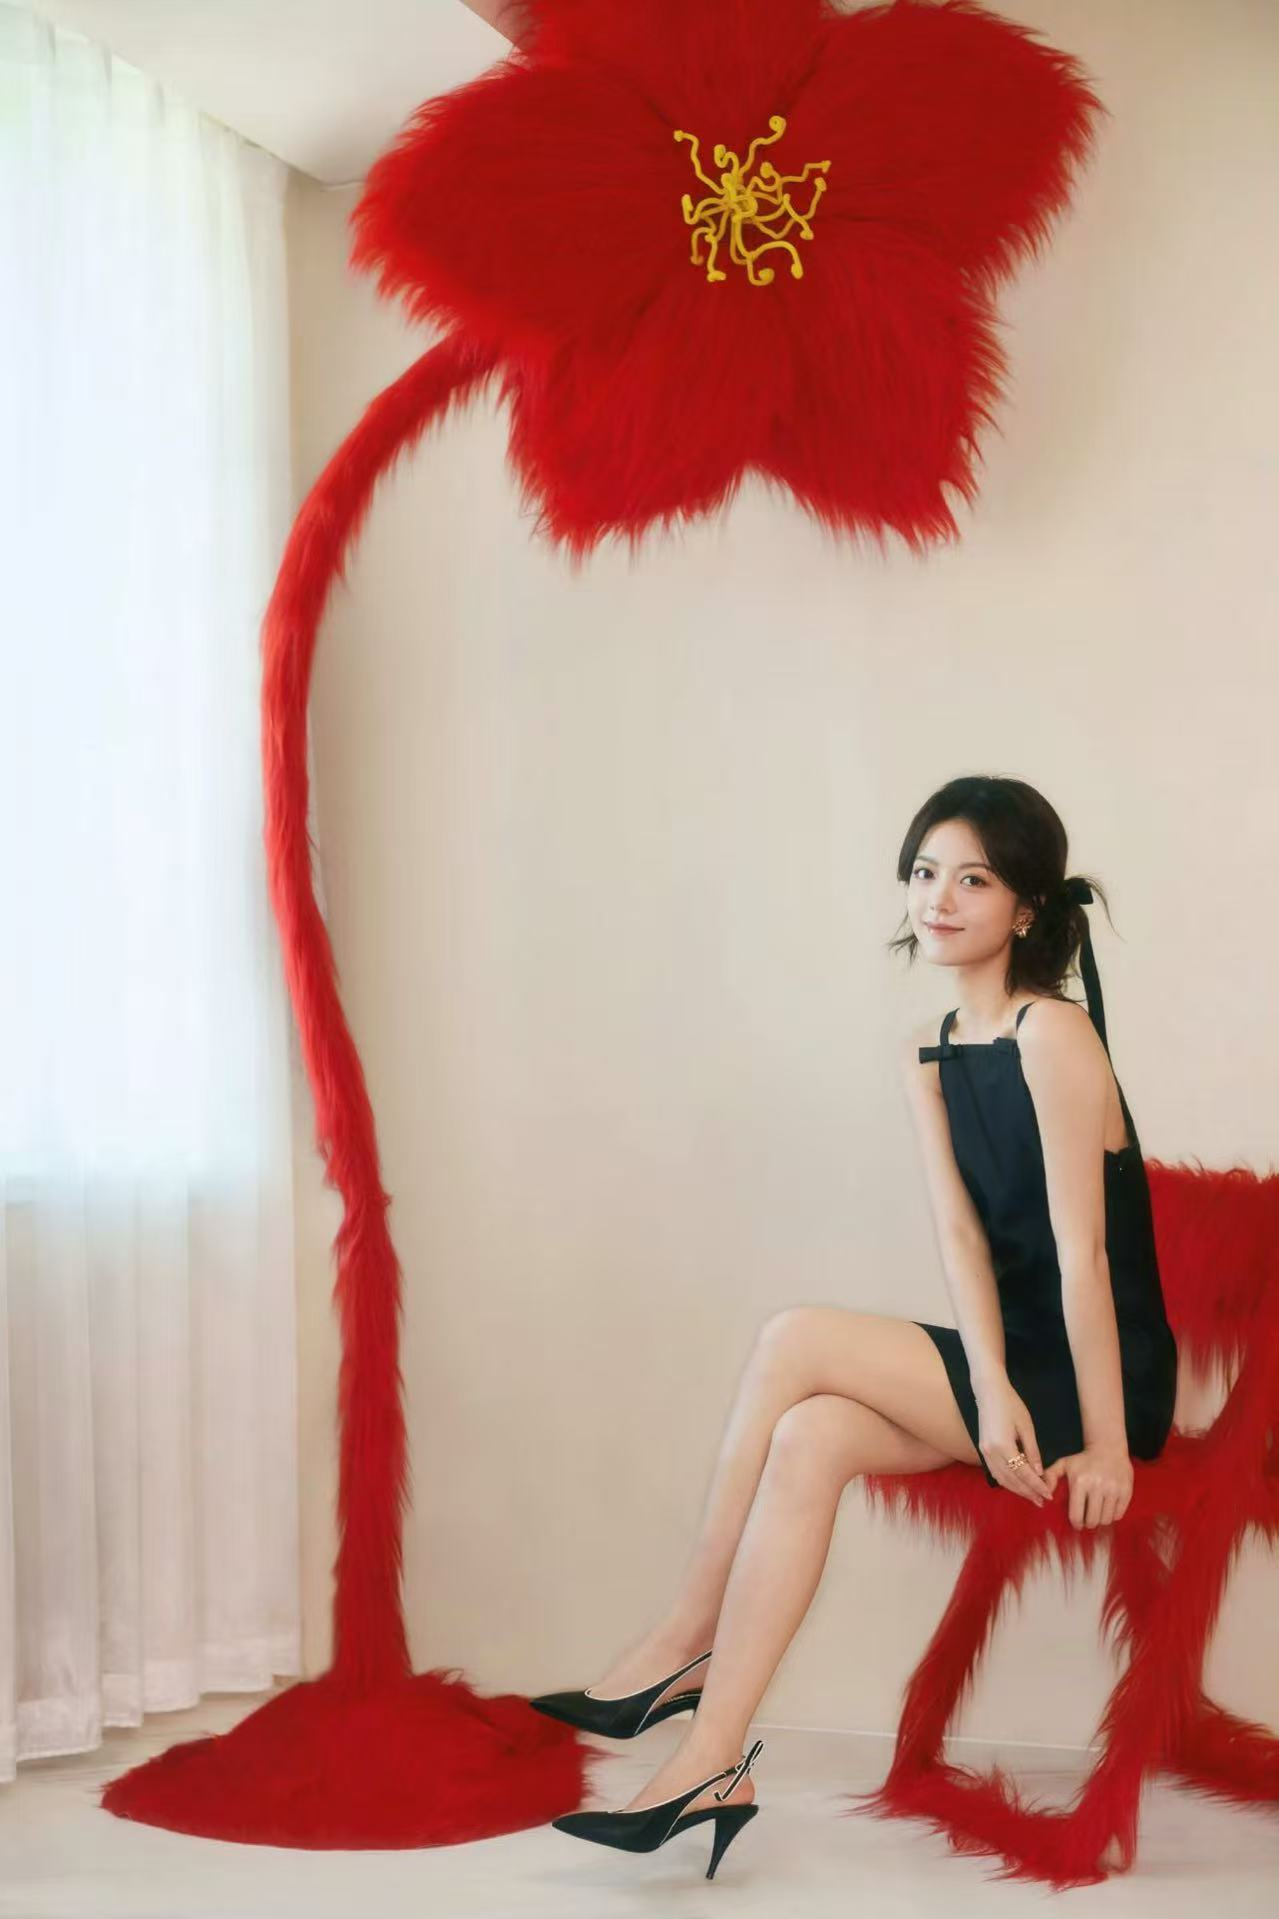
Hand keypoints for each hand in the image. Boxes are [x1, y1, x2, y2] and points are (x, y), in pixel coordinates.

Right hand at [975, 1378, 1051, 1504]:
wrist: (989, 1391)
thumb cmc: (1010, 1404)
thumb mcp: (1026, 1427)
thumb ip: (1032, 1451)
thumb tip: (1039, 1472)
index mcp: (1003, 1446)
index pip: (1023, 1473)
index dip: (1037, 1486)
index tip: (1048, 1494)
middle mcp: (991, 1452)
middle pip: (1011, 1480)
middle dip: (1027, 1492)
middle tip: (1042, 1501)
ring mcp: (984, 1452)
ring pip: (1001, 1479)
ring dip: (1017, 1490)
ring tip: (1032, 1496)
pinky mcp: (982, 1449)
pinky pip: (995, 1472)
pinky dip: (1006, 1481)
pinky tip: (1017, 1484)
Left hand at [1041, 1445, 1132, 1528]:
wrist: (1108, 1448)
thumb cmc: (1083, 1460)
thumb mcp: (1064, 1464)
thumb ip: (1050, 1476)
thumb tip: (1045, 1495)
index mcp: (1079, 1482)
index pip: (1077, 1515)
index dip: (1076, 1524)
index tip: (1077, 1525)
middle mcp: (1097, 1486)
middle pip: (1093, 1520)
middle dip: (1089, 1523)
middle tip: (1088, 1520)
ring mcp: (1113, 1489)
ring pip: (1106, 1519)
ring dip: (1101, 1520)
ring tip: (1098, 1514)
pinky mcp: (1126, 1491)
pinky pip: (1119, 1514)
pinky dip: (1112, 1516)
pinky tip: (1107, 1509)